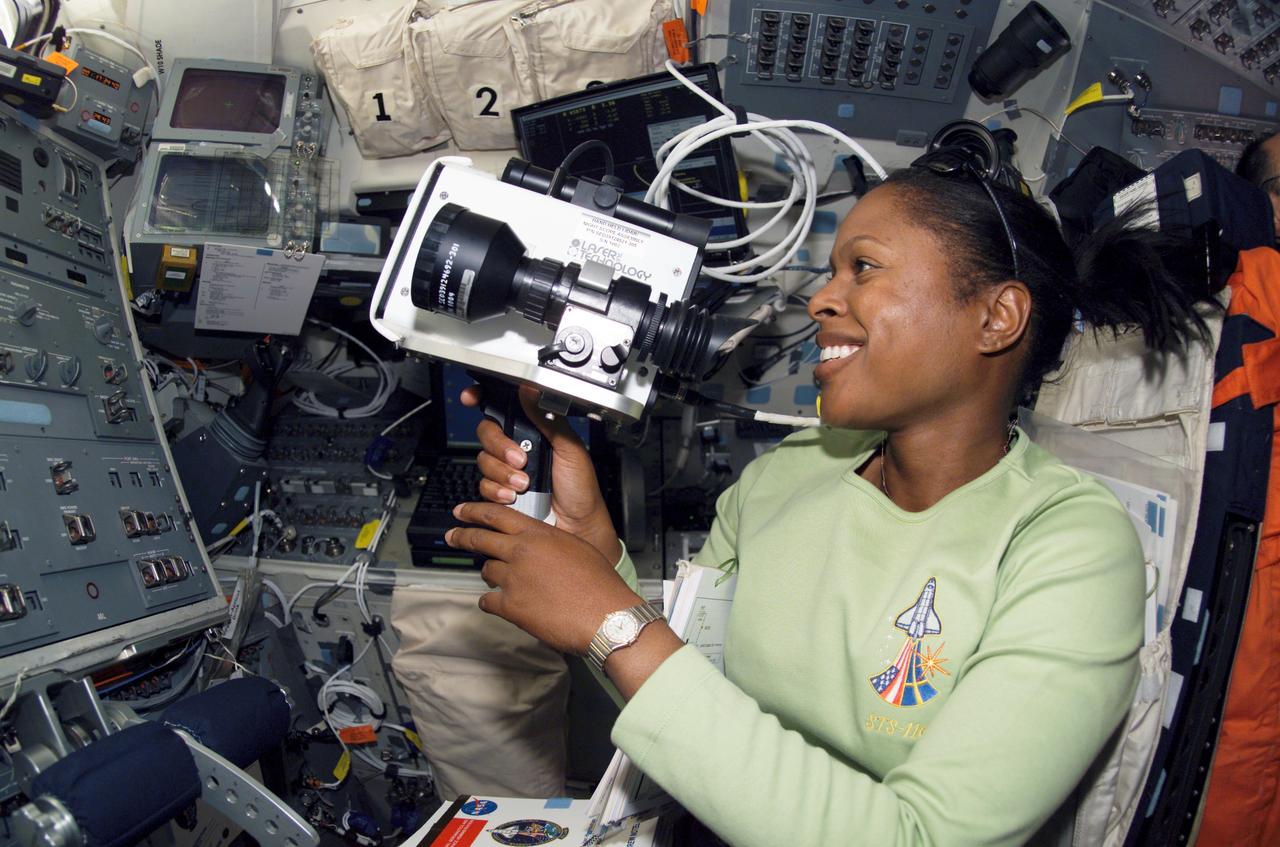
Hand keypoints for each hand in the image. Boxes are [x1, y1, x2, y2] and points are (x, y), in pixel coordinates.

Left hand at [446, 501, 641, 653]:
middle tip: (452, 536)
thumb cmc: (598, 583)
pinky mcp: (510, 606)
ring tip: (502, 582)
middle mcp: (521, 551)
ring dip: (492, 575)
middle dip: (461, 536)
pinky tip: (501, 605)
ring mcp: (513, 578)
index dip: (475, 512)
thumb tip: (539, 546)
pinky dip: (492, 603)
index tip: (462, 511)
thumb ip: (549, 542)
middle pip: (479, 539)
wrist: (604, 616)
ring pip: (486, 571)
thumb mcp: (576, 547)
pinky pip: (488, 601)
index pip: (497, 515)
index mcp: (538, 533)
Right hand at [462, 384, 621, 562]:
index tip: (472, 397)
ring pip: (484, 461)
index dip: (483, 399)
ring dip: (502, 472)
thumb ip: (548, 418)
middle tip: (520, 459)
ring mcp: (508, 471)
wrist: (578, 526)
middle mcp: (518, 448)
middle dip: (499, 446)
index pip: (504, 409)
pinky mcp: (500, 493)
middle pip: (488, 434)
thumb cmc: (580, 489)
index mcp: (536, 432)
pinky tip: (512, 496)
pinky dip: (496, 490)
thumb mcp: (569, 448)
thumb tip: (531, 390)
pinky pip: (484, 486)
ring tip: (524, 483)